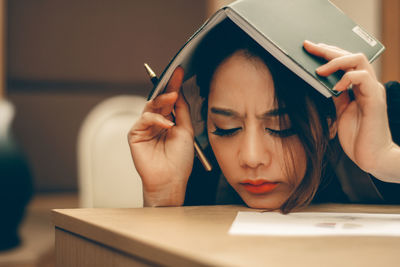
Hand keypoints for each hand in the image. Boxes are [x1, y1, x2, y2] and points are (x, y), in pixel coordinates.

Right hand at [128, 67, 194, 205]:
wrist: (170, 179)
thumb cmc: (179, 159)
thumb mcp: (186, 131)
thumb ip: (182, 111)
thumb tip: (180, 92)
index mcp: (168, 121)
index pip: (170, 100)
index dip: (174, 85)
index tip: (180, 71)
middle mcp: (156, 122)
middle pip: (160, 100)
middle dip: (168, 87)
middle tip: (175, 76)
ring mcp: (145, 128)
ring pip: (151, 106)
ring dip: (162, 99)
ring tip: (173, 96)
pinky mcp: (135, 134)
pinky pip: (144, 120)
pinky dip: (156, 119)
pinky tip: (167, 124)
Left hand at [303, 40, 399, 181]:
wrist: (372, 157)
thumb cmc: (358, 136)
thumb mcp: (342, 112)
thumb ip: (337, 96)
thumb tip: (324, 83)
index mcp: (360, 87)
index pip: (346, 61)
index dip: (328, 53)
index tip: (310, 48)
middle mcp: (368, 85)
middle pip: (351, 55)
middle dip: (328, 50)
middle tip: (310, 47)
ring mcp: (373, 90)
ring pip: (359, 60)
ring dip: (336, 61)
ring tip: (320, 70)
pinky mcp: (374, 100)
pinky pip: (362, 78)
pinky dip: (346, 78)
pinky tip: (335, 88)